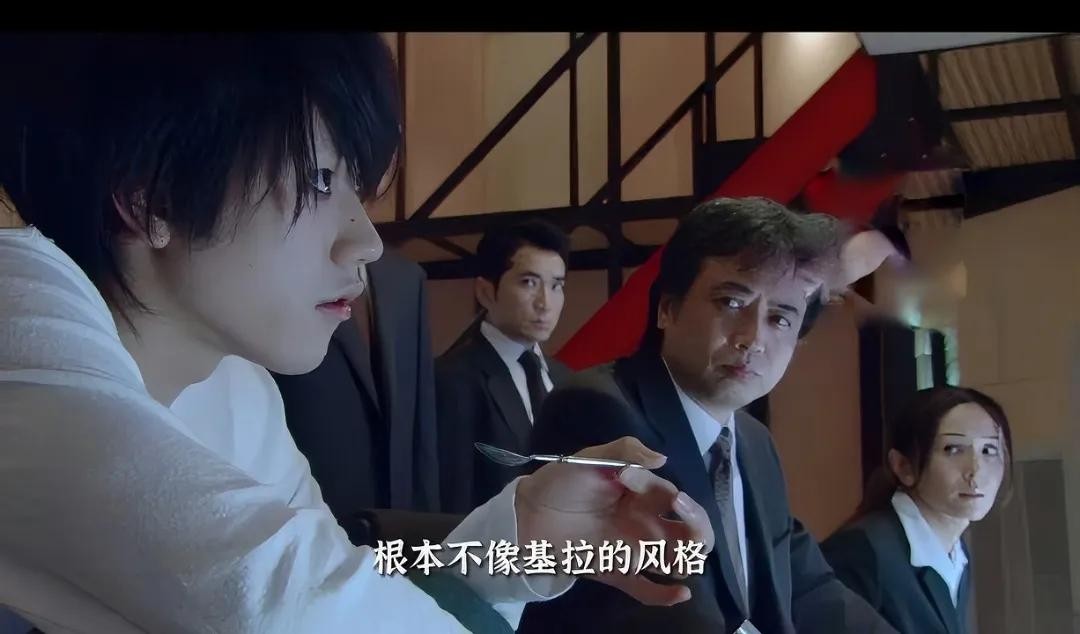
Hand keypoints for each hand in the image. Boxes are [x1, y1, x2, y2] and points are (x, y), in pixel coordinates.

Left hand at [515, 436, 712, 605]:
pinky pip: (647, 589)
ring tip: (679, 557)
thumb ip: (624, 450)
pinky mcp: (617, 572)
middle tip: (681, 516)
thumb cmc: (561, 481)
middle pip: (692, 532)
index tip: (625, 477)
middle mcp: (647, 522)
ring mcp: (634, 549)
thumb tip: (662, 459)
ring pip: (678, 561)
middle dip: (698, 527)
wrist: (528, 512)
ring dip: (687, 559)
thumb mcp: (590, 458)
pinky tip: (680, 593)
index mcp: (645, 494)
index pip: (671, 495)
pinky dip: (666, 595)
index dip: (656, 487)